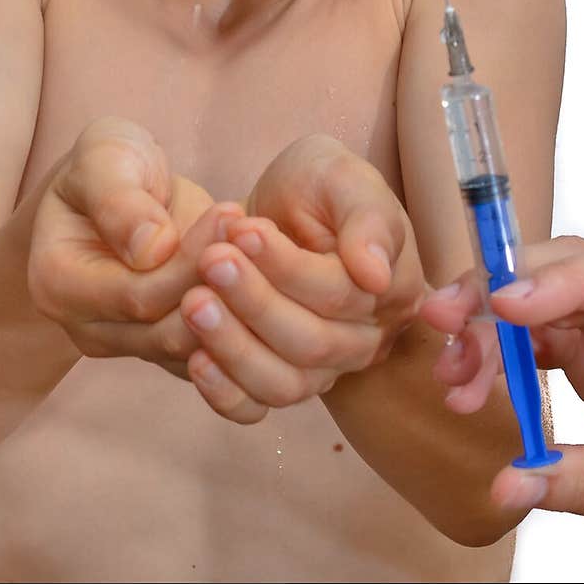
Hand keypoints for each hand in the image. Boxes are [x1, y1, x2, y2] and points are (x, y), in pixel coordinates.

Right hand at [27, 117, 243, 374]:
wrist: (124, 185)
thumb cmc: (110, 163)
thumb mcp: (105, 156)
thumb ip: (119, 200)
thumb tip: (152, 249)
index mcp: (58, 284)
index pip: (135, 296)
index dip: (188, 261)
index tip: (230, 212)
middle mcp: (89, 327)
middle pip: (168, 330)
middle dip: (221, 283)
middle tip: (257, 230)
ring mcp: (130, 345)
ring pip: (197, 348)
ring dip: (240, 301)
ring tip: (265, 245)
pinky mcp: (170, 348)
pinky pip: (214, 354)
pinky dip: (246, 320)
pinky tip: (270, 273)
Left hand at [181, 135, 426, 423]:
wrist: (283, 206)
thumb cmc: (319, 184)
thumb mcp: (344, 176)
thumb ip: (367, 218)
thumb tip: (376, 276)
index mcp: (390, 290)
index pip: (339, 294)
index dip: (287, 267)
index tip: (243, 230)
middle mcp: (364, 340)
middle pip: (311, 343)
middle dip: (255, 302)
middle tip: (210, 261)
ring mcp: (323, 369)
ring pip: (284, 384)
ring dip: (234, 347)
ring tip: (193, 301)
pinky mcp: (280, 380)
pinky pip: (256, 407)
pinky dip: (225, 393)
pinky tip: (195, 360)